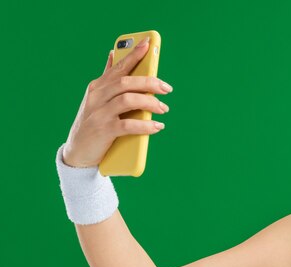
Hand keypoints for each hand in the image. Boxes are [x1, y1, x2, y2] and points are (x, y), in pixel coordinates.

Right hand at [62, 36, 172, 167]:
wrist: (77, 153)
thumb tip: (113, 54)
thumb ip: (107, 78)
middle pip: (126, 82)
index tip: (148, 43)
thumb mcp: (97, 99)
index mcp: (98, 86)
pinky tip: (157, 126)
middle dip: (149, 82)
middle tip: (167, 88)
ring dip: (150, 103)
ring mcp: (99, 113)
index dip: (134, 54)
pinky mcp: (103, 131)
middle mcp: (97, 96)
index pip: (119, 67)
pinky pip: (128, 125)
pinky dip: (145, 125)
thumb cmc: (93, 124)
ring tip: (164, 109)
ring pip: (127, 100)